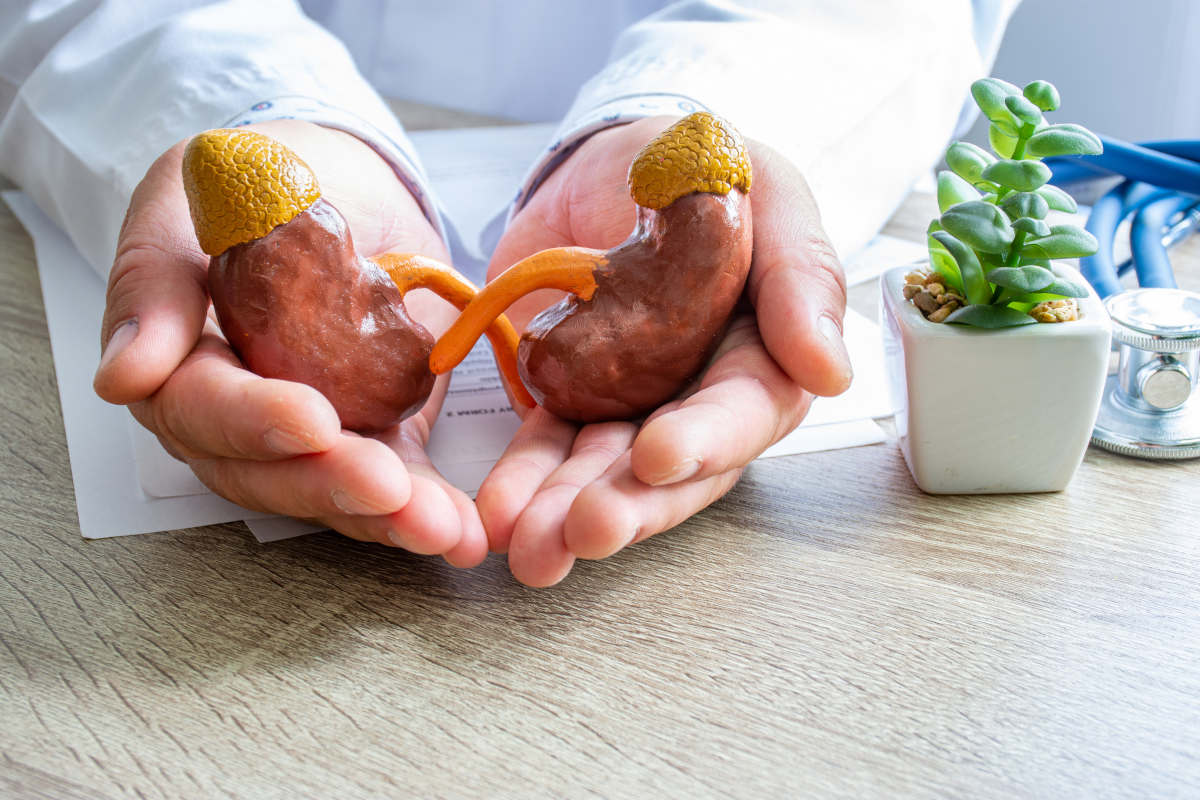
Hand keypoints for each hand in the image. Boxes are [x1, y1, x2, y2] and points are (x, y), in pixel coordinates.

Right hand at [93, 120, 486, 566]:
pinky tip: (463, 532)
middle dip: (332, 485)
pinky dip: (428, 506)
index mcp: (179, 368)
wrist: (338, 181)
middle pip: (270, 473)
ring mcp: (311, 437)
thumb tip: (122, 378)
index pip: (203, 409)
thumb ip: (152, 283)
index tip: (311, 420)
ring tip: (443, 528)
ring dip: (388, 516)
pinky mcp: (375, 436)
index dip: (254, 421)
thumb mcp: (184, 201)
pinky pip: (396, 482)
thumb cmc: (251, 183)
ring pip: (336, 493)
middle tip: (389, 489)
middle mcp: (238, 420)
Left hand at [477, 117, 851, 585]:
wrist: (620, 158)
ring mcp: (634, 406)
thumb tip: (829, 373)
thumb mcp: (769, 195)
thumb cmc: (710, 171)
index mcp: (766, 356)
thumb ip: (802, 274)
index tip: (656, 457)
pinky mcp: (572, 399)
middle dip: (628, 504)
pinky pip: (547, 446)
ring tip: (528, 547)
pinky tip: (497, 510)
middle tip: (583, 532)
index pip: (745, 411)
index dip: (706, 439)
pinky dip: (523, 477)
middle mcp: (702, 398)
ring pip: (605, 473)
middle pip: (673, 470)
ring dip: (566, 511)